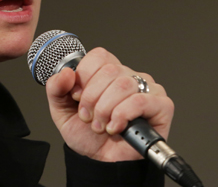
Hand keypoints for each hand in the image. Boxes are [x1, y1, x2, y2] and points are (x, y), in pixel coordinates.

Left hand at [45, 47, 173, 161]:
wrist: (100, 162)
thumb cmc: (87, 135)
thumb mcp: (62, 110)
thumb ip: (56, 88)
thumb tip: (66, 72)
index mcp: (107, 73)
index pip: (99, 56)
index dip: (84, 76)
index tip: (77, 97)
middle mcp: (128, 76)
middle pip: (109, 70)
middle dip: (92, 98)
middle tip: (89, 117)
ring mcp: (147, 89)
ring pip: (123, 85)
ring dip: (106, 110)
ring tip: (102, 125)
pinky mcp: (161, 106)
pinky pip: (140, 101)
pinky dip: (122, 116)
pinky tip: (116, 128)